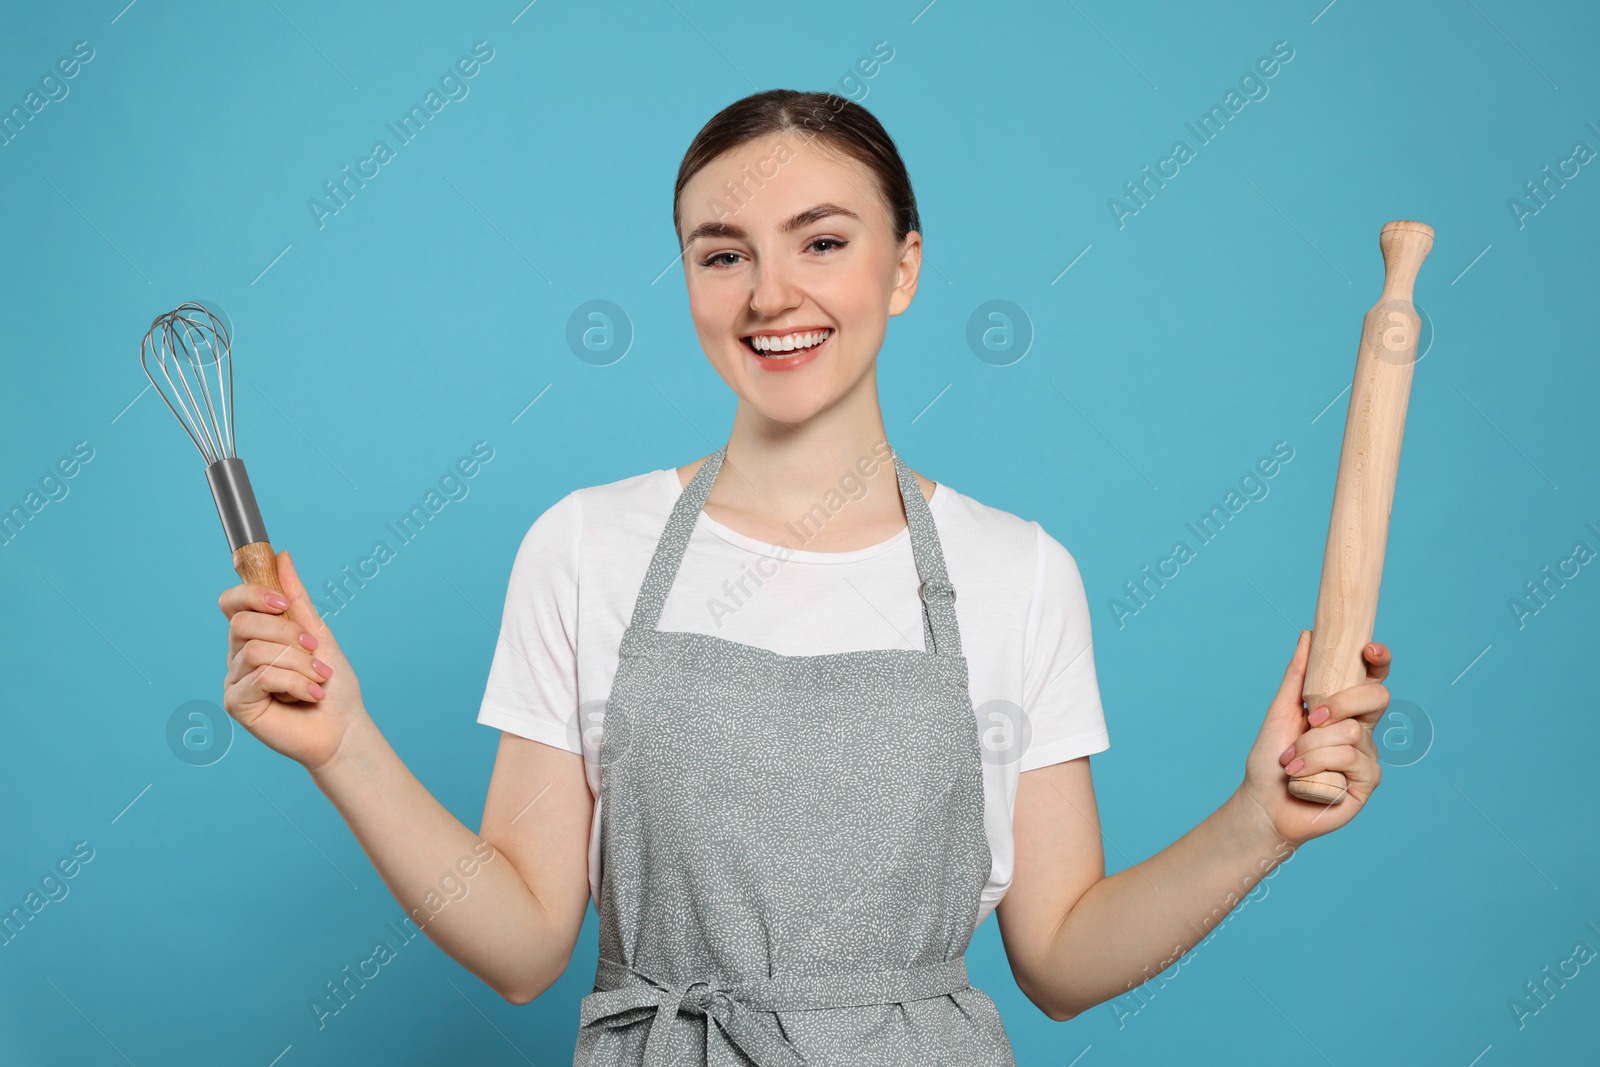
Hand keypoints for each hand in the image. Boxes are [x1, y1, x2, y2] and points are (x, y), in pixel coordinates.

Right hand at [219, 549, 368, 771]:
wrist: (343, 725)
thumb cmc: (332, 683)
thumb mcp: (318, 633)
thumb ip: (296, 598)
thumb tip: (282, 555)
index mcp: (255, 634)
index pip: (231, 602)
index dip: (251, 594)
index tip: (283, 604)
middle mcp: (238, 654)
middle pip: (243, 624)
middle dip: (289, 635)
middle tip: (314, 653)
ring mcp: (235, 679)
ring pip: (257, 651)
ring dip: (299, 665)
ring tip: (317, 681)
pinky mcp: (237, 704)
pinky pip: (261, 678)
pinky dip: (295, 684)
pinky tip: (309, 697)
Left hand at [1237, 629, 1390, 845]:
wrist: (1263, 803)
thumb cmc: (1271, 759)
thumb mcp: (1280, 711)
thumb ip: (1296, 676)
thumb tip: (1308, 635)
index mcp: (1344, 710)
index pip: (1372, 680)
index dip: (1379, 660)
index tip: (1369, 649)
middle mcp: (1361, 731)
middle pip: (1376, 699)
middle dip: (1341, 703)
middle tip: (1311, 718)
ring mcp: (1367, 757)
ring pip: (1351, 732)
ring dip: (1311, 745)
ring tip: (1290, 760)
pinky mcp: (1367, 783)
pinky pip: (1349, 759)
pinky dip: (1315, 763)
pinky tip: (1300, 775)